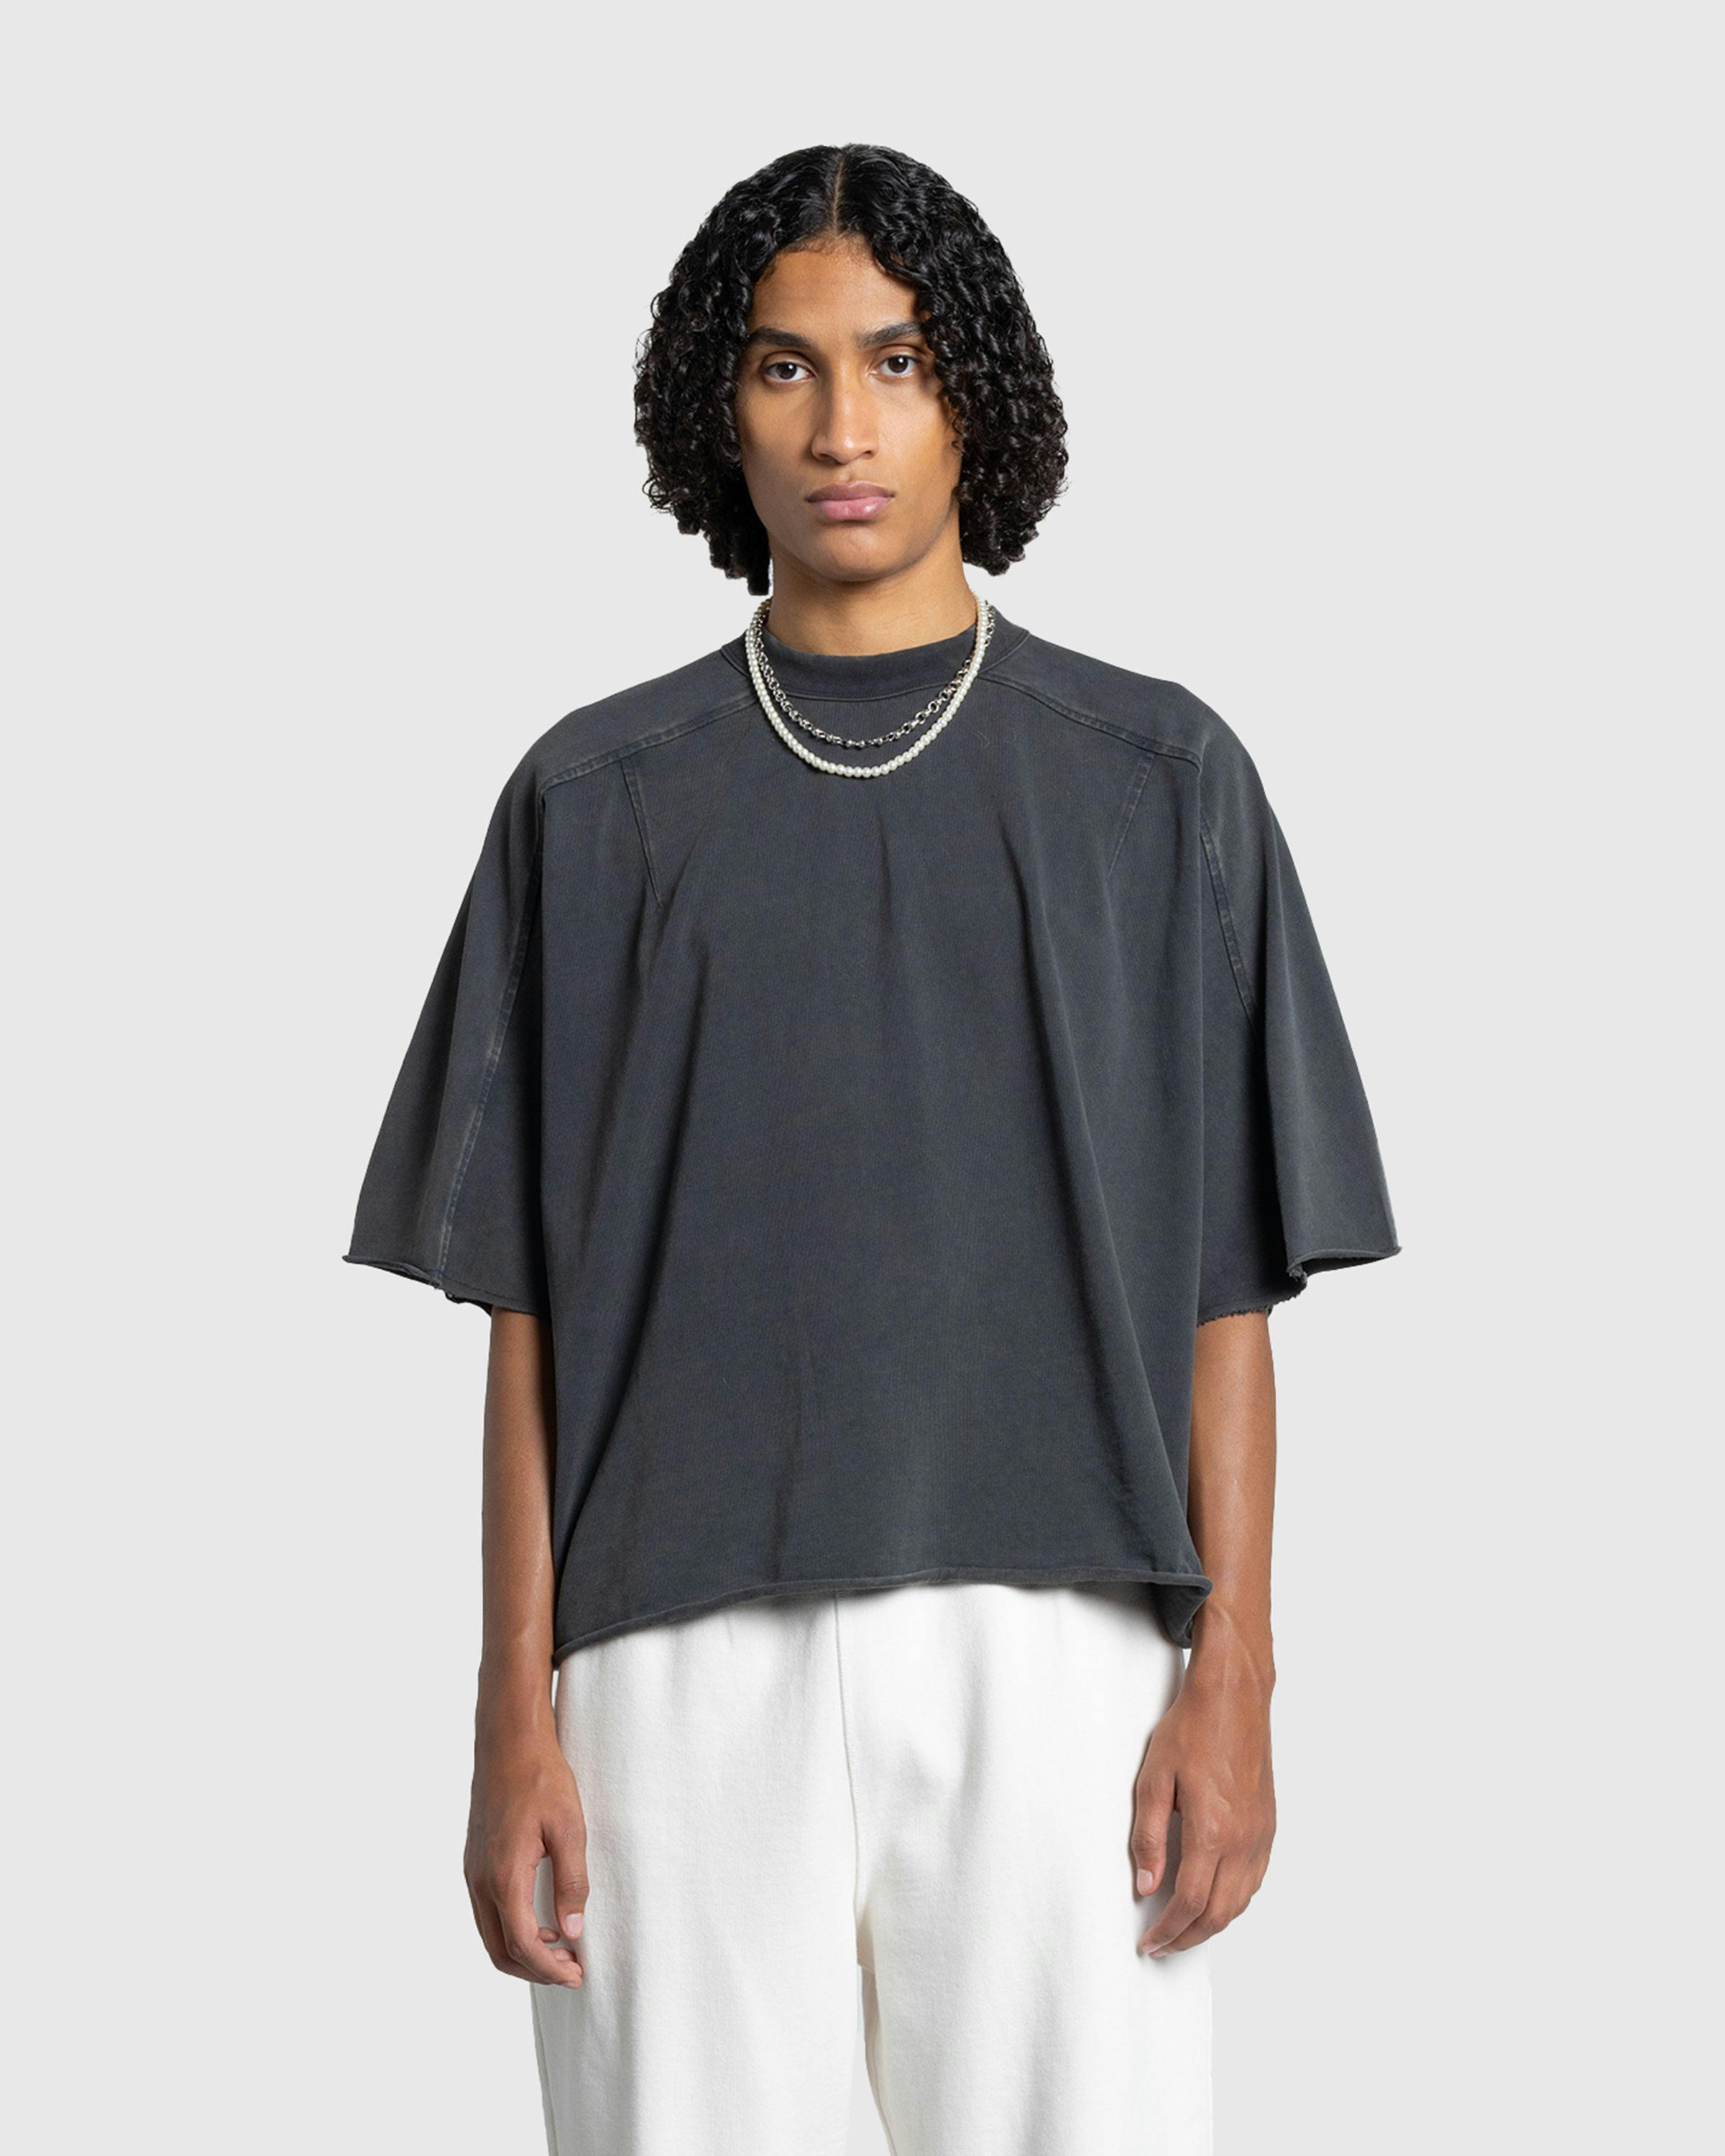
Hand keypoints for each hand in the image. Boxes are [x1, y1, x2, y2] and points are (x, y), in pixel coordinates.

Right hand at [464, 1725, 587, 1987]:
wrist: (509, 1740)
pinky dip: (510, 1929)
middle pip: (500, 1950)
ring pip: (490, 1934)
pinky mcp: (473, 1861)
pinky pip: (486, 1912)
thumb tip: (571, 1930)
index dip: (549, 1969)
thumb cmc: (542, 1778)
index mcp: (503, 1875)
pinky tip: (538, 1921)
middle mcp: (480, 1879)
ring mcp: (472, 1871)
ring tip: (559, 1950)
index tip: (577, 1975)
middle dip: (535, 1970)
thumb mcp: (569, 1827)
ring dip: (521, 1952)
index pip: (522, 1945)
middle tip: (572, 1970)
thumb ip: (572, 1882)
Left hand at [1131, 1656, 1274, 1956]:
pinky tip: (1215, 1898)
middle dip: (1189, 1937)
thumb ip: (1148, 1837)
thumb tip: (1145, 1885)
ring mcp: (1260, 1835)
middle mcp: (1243, 1841)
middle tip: (1163, 1945)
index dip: (1167, 1930)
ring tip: (1184, 1928)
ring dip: (1213, 1923)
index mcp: (1212, 1831)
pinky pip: (1255, 1880)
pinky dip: (1234, 1900)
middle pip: (1219, 1913)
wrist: (1233, 1699)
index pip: (1189, 1903)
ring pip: (1241, 1901)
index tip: (1148, 1942)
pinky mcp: (1269, 1826)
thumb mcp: (1153, 1780)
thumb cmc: (1191, 1731)